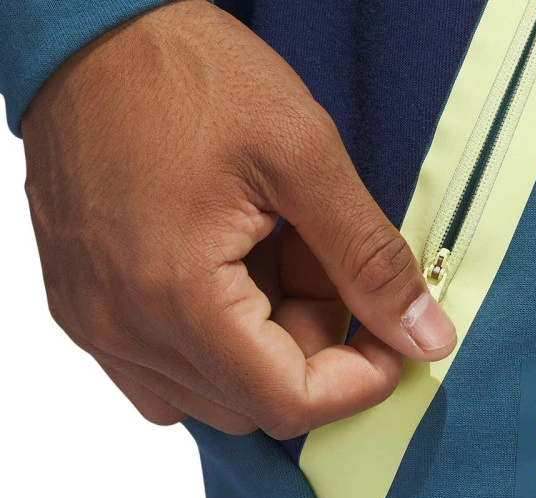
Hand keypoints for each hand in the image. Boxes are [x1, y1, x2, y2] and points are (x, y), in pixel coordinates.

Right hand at [21, 0, 455, 437]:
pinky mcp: (88, 312)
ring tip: (277, 256)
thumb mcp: (304, 157)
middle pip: (256, 399)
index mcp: (176, 296)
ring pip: (217, 390)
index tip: (390, 339)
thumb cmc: (187, 74)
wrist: (91, 35)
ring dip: (269, 343)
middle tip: (326, 269)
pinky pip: (169, 374)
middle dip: (315, 349)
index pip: (288, 402)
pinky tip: (234, 282)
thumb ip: (371, 261)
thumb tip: (427, 339)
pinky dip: (221, 346)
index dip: (359, 383)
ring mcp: (98, 327)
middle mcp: (124, 330)